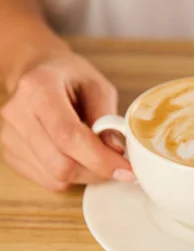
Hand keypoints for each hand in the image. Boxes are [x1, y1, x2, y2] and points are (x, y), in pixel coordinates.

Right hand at [0, 47, 132, 190]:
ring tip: (95, 156)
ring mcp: (9, 135)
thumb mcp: (97, 86)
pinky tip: (76, 157)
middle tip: (117, 165)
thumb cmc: (68, 76)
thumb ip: (107, 118)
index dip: (100, 159)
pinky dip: (69, 176)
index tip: (125, 169)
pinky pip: (45, 179)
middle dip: (96, 171)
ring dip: (84, 175)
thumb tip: (115, 151)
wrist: (35, 71)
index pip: (68, 136)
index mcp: (39, 88)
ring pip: (54, 177)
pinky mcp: (10, 152)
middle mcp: (18, 113)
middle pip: (60, 163)